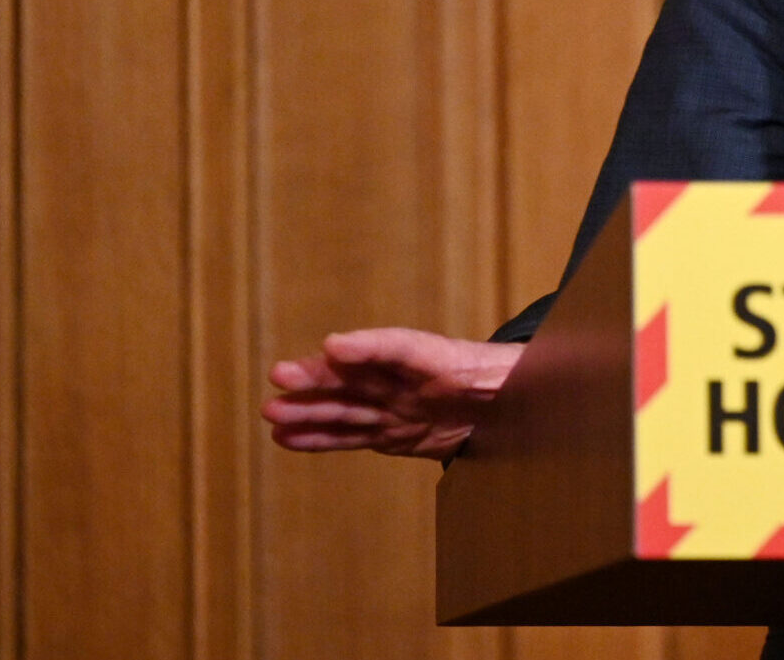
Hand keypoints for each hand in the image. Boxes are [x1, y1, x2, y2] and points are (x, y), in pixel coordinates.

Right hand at [262, 327, 523, 458]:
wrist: (511, 411)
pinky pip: (349, 436)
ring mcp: (392, 407)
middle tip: (280, 378)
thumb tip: (440, 356)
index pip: (396, 347)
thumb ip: (466, 365)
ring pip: (344, 410)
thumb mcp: (492, 370)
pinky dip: (318, 438)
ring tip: (272, 414)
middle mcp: (400, 378)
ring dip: (308, 412)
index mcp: (427, 355)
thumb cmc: (499, 380)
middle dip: (318, 380)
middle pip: (356, 378)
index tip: (334, 347)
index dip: (365, 347)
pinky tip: (288, 438)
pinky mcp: (389, 435)